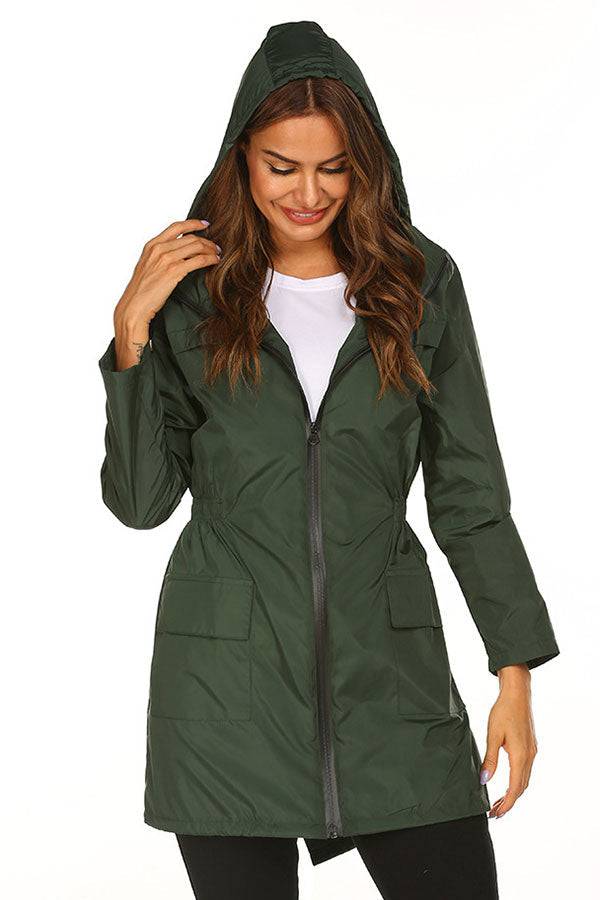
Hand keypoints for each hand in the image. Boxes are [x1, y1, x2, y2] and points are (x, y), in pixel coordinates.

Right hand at [112, 219, 220, 368]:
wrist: (134, 305)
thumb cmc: (141, 291)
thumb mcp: (147, 266)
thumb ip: (159, 256)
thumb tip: (176, 254)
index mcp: (152, 245)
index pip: (176, 227)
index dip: (193, 223)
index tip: (205, 224)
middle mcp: (159, 249)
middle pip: (190, 237)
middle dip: (206, 241)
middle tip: (215, 247)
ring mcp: (167, 259)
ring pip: (196, 246)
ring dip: (210, 249)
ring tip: (217, 254)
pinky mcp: (174, 271)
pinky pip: (198, 260)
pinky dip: (210, 259)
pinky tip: (215, 261)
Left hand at [479, 664, 537, 818]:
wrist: (517, 694)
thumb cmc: (503, 711)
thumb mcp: (492, 735)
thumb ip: (490, 759)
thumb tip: (484, 780)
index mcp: (521, 756)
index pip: (515, 789)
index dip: (506, 804)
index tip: (495, 814)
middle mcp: (530, 757)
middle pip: (521, 788)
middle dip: (508, 802)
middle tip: (494, 812)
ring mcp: (532, 752)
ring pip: (524, 780)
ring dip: (513, 793)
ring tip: (499, 801)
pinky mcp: (530, 747)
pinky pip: (525, 770)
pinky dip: (517, 781)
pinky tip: (508, 782)